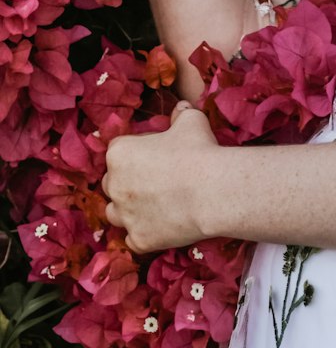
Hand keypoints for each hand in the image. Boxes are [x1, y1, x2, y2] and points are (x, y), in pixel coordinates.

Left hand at [102, 100, 219, 253]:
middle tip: (155, 178)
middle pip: (111, 182)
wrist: (212, 191)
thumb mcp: (192, 121)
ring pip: (115, 213)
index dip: (136, 150)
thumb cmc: (198, 151)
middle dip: (127, 180)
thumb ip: (181, 114)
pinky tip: (161, 225)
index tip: (155, 152)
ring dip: (128, 208)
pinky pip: (133, 238)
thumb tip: (181, 108)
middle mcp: (115, 186)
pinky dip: (143, 232)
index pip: (118, 149)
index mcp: (120, 153)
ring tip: (154, 204)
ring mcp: (125, 216)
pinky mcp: (139, 240)